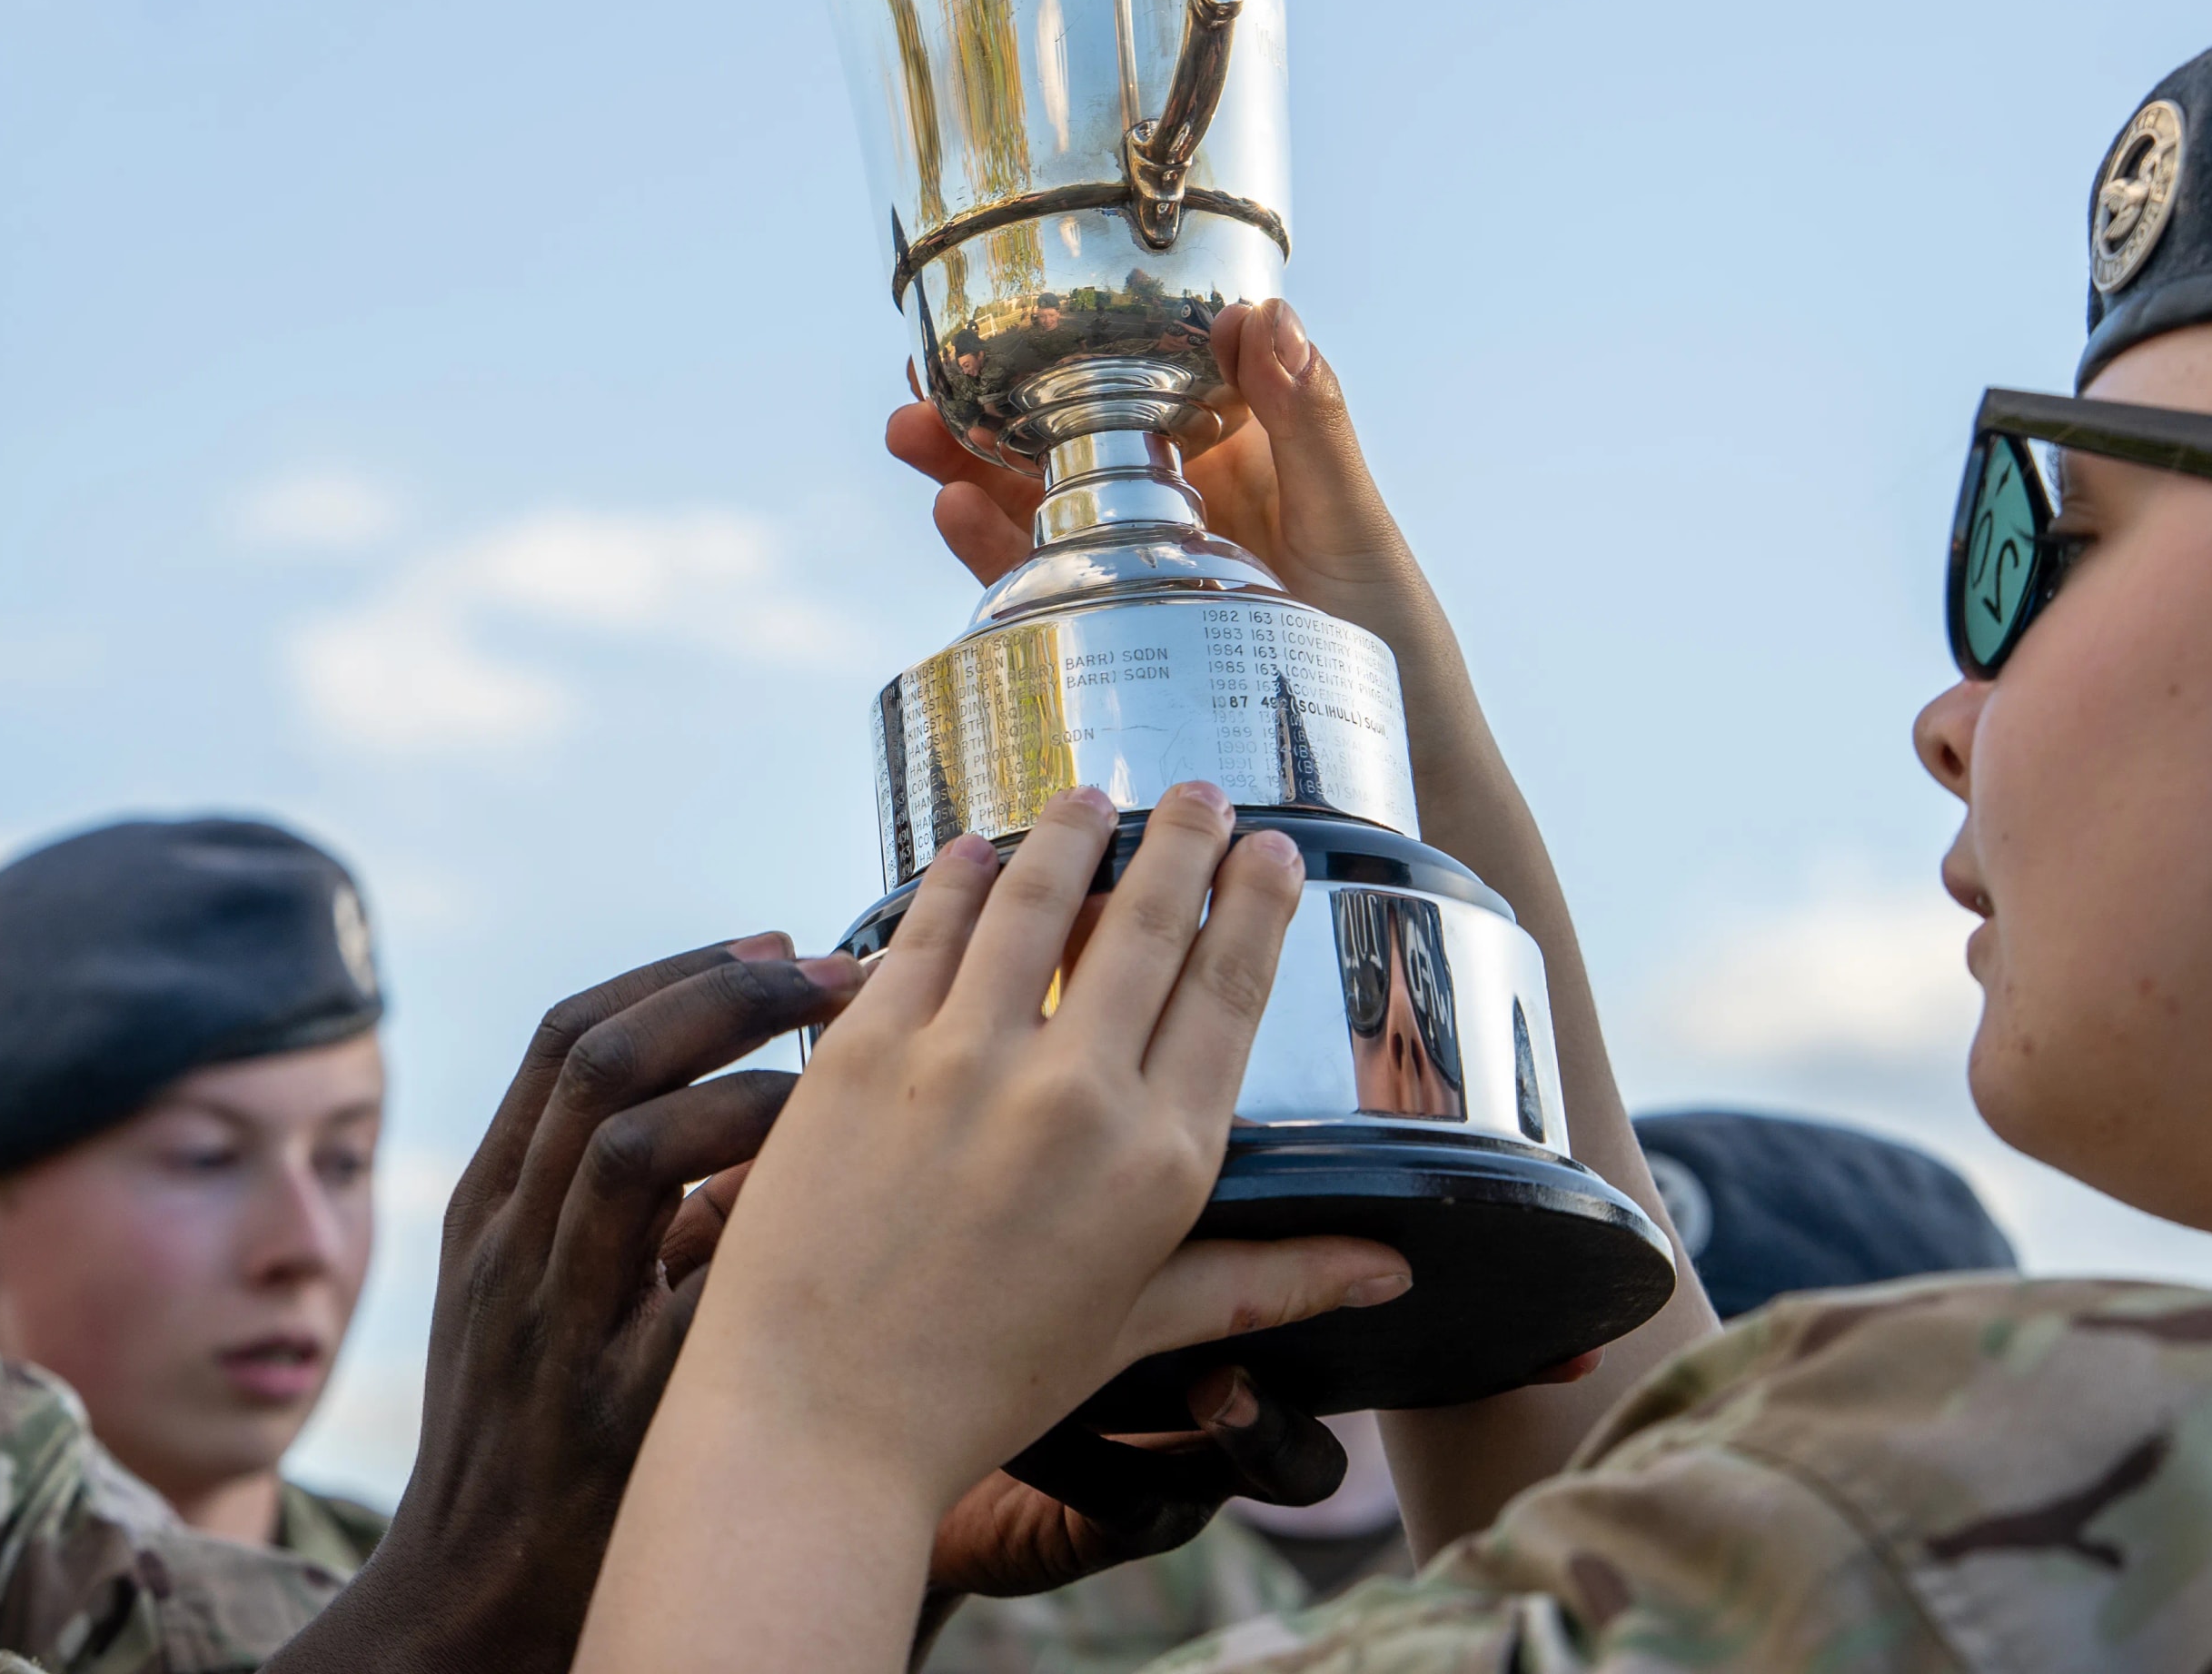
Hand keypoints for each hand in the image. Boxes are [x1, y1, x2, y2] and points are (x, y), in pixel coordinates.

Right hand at [271, 935, 860, 1673]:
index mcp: (487, 1208)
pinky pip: (689, 1283)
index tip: (774, 941)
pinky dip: (761, 1222)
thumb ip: (606, 1204)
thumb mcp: (530, 1300)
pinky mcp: (611, 1408)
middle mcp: (509, 1249)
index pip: (568, 1035)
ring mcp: (553, 1326)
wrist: (474, 1603)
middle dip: (726, 994)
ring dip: (749, 1091)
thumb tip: (753, 1100)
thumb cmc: (533, 1442)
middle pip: (597, 1061)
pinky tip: (842, 1211)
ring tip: (847, 1084)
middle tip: (835, 974)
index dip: (679, 970)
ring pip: (628, 1146)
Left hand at [571, 790, 1409, 1673]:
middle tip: (1195, 789)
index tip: (1270, 850)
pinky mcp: (865, 1047)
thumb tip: (1392, 1267)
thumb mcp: (1136, 1329)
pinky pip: (924, 929)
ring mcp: (962, 1060)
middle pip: (1146, 925)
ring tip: (1090, 791)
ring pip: (1033, 899)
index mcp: (1158, 1164)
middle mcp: (1074, 1096)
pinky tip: (970, 847)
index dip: (1254, 909)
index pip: (1230, 995)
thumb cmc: (980, 1388)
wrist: (819, 1421)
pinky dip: (954, 877)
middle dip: (1179, 842)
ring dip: (1069, 832)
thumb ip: (1264, 1279)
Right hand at [884, 300, 1437, 645]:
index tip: (1009, 312)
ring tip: (917, 437)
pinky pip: (1041, 584)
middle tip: (923, 378)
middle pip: (1063, 441)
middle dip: (989, 408)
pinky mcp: (1114, 638)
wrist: (1396, 774)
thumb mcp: (1353, 524)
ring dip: (968, 470)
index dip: (1068, 344)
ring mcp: (1138, 572)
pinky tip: (956, 514)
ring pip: (1034, 506)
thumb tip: (1267, 313)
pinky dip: (990, 549)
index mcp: (1235, 455)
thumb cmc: (1394, 642)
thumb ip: (1310, 426)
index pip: (1138, 379)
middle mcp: (1175, 505)